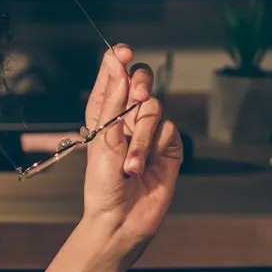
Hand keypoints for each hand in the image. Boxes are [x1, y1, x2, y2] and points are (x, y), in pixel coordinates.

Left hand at [80, 44, 182, 258]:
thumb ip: (112, 99)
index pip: (113, 74)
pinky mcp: (168, 146)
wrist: (121, 219)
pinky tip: (144, 168)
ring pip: (155, 109)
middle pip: (142, 80)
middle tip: (138, 96)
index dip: (118, 60)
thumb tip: (118, 63)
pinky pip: (169, 130)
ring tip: (130, 164)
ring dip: (141, 137)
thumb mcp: (102, 137)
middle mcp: (127, 117)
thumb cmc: (102, 183)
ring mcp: (149, 131)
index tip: (123, 53)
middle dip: (141, 84)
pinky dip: (155, 147)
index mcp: (104, 111)